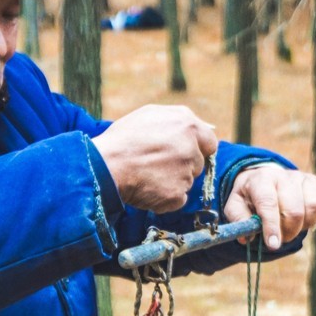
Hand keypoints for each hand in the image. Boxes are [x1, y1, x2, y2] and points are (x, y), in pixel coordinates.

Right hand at [92, 106, 217, 214]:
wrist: (105, 166)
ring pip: (186, 182)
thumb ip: (179, 120)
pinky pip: (177, 200)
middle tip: (156, 165)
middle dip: (182, 166)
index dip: (197, 149)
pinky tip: (147, 189)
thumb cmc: (124, 139)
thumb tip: (204, 127)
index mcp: (188, 125)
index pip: (209, 142)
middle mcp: (191, 149)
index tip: (182, 153)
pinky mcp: (177, 195)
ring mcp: (186, 174)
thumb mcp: (150, 115)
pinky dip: (165, 198)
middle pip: (197, 164)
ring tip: (147, 176)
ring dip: (171, 182)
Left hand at [223, 164, 315, 250]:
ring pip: (312, 208)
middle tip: (280, 239)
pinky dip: (315, 219)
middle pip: (293, 210)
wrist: (264, 179)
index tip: (273, 244)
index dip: (272, 226)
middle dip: (288, 232)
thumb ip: (239, 220)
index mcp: (261, 180)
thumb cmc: (249, 197)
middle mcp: (284, 175)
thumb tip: (247, 238)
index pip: (269, 203)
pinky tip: (302, 220)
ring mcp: (302, 177)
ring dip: (303, 226)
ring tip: (290, 228)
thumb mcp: (235, 206)